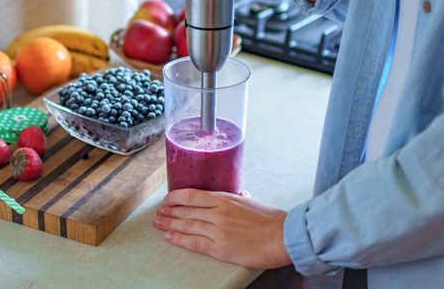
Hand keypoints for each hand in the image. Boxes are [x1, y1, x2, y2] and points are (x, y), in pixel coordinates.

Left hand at [154, 188, 292, 269]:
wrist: (284, 237)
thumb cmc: (273, 220)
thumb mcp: (255, 202)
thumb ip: (243, 198)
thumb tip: (240, 194)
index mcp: (226, 199)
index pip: (193, 194)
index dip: (176, 197)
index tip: (168, 199)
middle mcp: (219, 212)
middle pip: (186, 210)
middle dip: (169, 211)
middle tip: (158, 212)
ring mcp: (219, 230)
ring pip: (187, 225)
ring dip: (169, 224)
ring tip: (158, 223)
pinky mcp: (221, 249)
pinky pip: (195, 243)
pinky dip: (180, 239)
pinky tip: (169, 237)